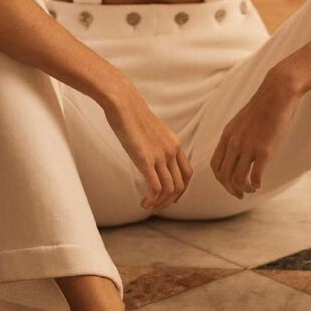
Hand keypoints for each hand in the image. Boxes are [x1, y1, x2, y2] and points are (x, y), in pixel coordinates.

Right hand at [103, 81, 192, 212]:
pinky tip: (143, 202)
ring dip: (160, 204)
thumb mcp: (151, 131)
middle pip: (181, 185)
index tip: (171, 198)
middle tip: (157, 207)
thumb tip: (151, 154)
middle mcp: (172, 151)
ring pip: (169, 190)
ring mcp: (160, 156)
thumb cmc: (132, 115)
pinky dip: (152, 200)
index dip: (182, 190)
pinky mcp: (146, 160)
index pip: (187, 173)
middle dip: (170, 201)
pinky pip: (156, 188)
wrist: (124, 103)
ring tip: (148, 207)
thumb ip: (156, 144)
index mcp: (175, 144)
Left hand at [210, 68, 302, 196]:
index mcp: (227, 136)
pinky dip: (256, 184)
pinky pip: (255, 176)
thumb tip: (236, 153)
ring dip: (244, 189)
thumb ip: (235, 137)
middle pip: (224, 175)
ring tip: (251, 189)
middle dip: (231, 189)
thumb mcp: (241, 122)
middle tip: (240, 194)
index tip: (230, 185)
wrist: (277, 92)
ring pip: (237, 179)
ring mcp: (248, 146)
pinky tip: (260, 183)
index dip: (221, 180)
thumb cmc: (263, 107)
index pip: (215, 165)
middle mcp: (234, 143)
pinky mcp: (264, 149)